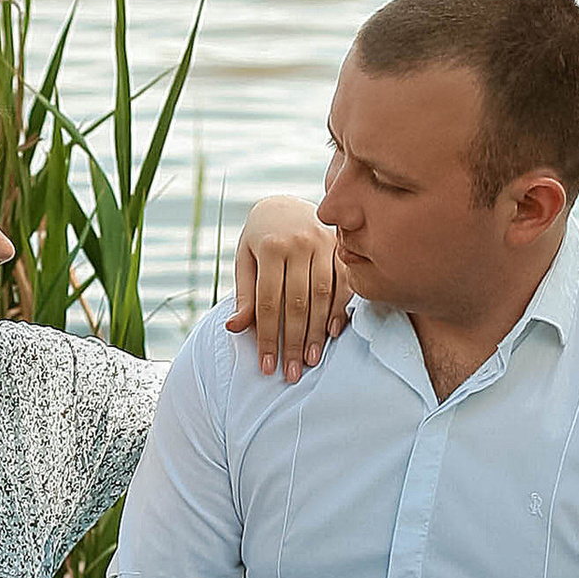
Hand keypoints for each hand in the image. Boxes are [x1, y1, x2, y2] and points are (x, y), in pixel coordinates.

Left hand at [229, 194, 351, 377]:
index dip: (267, 337)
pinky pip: (344, 282)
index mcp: (269, 247)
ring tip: (312, 360)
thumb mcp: (245, 260)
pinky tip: (334, 333)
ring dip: (317, 332)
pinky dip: (340, 309)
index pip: (267, 302)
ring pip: (323, 296)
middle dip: (293, 342)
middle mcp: (297, 244)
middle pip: (296, 303)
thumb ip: (244, 294)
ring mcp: (323, 243)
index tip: (267, 366)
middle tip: (292, 373)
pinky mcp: (340, 246)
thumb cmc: (259, 238)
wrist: (285, 204)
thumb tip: (234, 328)